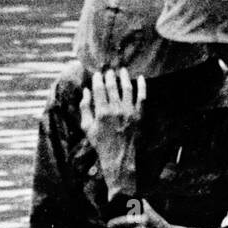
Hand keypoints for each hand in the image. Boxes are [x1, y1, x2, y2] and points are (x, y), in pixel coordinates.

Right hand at [79, 68, 145, 196]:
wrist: (118, 157)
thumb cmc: (100, 143)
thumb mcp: (87, 128)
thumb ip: (84, 108)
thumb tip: (85, 91)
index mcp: (102, 112)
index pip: (99, 88)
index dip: (98, 78)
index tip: (97, 74)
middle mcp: (116, 110)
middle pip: (112, 86)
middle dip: (110, 75)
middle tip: (109, 71)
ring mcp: (129, 112)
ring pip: (127, 88)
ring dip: (124, 77)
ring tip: (123, 70)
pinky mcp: (139, 115)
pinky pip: (142, 97)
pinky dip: (142, 86)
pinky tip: (141, 78)